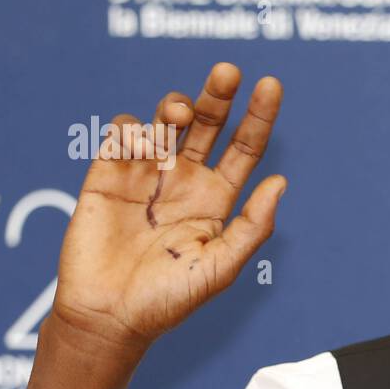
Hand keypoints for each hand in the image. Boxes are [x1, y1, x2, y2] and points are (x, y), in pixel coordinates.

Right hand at [51, 62, 286, 353]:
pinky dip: (134, 128)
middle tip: (228, 72)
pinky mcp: (107, 176)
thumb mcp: (221, 267)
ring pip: (166, 121)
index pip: (245, 147)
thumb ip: (252, 227)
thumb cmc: (169, 300)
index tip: (270, 85)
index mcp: (217, 198)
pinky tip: (141, 143)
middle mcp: (184, 180)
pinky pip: (123, 136)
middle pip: (208, 122)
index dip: (259, 116)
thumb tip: (282, 183)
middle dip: (218, 93)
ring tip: (180, 115)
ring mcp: (146, 175)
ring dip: (175, 107)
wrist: (108, 316)